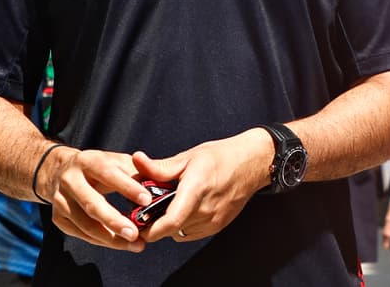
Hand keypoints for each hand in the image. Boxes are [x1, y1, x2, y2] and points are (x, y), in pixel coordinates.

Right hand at [43, 148, 149, 251]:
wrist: (60, 172)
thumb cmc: (99, 167)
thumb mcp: (117, 161)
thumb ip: (139, 170)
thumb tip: (163, 182)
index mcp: (88, 161)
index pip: (108, 173)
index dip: (127, 187)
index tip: (147, 200)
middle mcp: (70, 180)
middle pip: (92, 204)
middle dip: (115, 221)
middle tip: (136, 233)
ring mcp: (60, 200)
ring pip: (85, 224)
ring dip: (110, 238)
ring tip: (134, 244)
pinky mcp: (57, 218)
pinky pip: (81, 233)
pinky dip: (101, 240)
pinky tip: (118, 243)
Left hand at [131, 128, 273, 241]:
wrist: (252, 163)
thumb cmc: (221, 156)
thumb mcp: (189, 157)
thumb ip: (161, 167)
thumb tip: (136, 161)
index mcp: (196, 189)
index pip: (171, 221)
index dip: (151, 229)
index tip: (138, 224)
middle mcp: (206, 209)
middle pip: (171, 228)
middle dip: (155, 223)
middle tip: (148, 209)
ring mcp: (213, 220)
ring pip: (179, 233)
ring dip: (170, 224)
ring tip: (169, 205)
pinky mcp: (218, 226)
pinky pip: (191, 233)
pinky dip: (182, 225)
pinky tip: (185, 208)